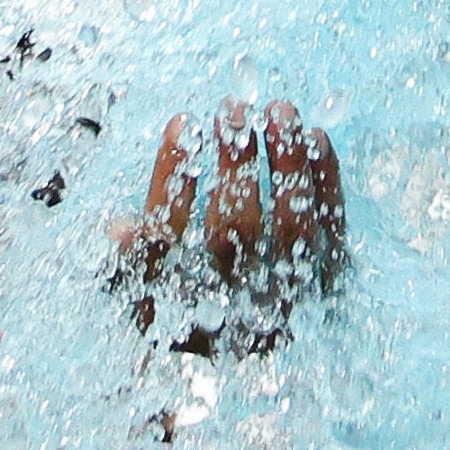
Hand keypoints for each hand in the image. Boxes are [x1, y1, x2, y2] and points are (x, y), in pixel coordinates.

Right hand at [118, 100, 344, 351]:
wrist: (247, 337)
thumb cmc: (185, 297)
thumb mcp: (145, 285)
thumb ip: (132, 259)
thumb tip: (118, 230)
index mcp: (177, 314)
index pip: (166, 245)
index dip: (169, 184)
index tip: (180, 123)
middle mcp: (232, 315)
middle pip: (234, 233)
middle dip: (235, 166)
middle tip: (233, 112)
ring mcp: (286, 302)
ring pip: (291, 229)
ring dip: (287, 165)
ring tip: (280, 111)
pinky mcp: (327, 288)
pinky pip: (331, 231)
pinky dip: (327, 183)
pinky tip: (317, 135)